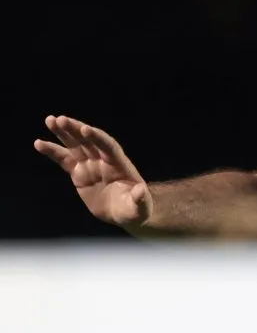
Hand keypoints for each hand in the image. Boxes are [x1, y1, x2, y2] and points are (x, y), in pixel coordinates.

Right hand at [34, 115, 152, 226]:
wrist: (124, 213)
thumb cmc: (136, 209)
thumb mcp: (140, 207)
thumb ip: (140, 199)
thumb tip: (141, 191)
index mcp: (119, 164)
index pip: (108, 147)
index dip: (98, 138)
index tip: (86, 129)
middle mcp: (104, 160)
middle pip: (89, 141)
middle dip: (76, 130)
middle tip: (61, 119)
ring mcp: (91, 165)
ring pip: (75, 146)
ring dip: (63, 133)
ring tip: (50, 120)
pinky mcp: (79, 173)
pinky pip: (64, 160)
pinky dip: (52, 152)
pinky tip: (39, 143)